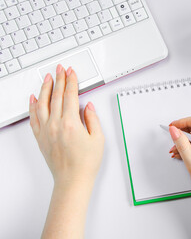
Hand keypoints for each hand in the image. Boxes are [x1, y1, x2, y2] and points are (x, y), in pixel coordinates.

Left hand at [29, 65, 103, 185]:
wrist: (72, 180)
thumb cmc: (85, 163)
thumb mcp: (98, 139)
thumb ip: (92, 120)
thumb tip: (87, 107)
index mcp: (70, 123)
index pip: (70, 96)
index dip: (71, 82)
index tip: (71, 73)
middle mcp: (55, 125)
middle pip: (56, 96)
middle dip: (59, 80)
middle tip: (60, 69)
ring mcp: (46, 131)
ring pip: (42, 103)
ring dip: (45, 88)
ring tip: (47, 78)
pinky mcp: (41, 138)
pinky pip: (34, 117)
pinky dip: (33, 106)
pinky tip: (34, 98)